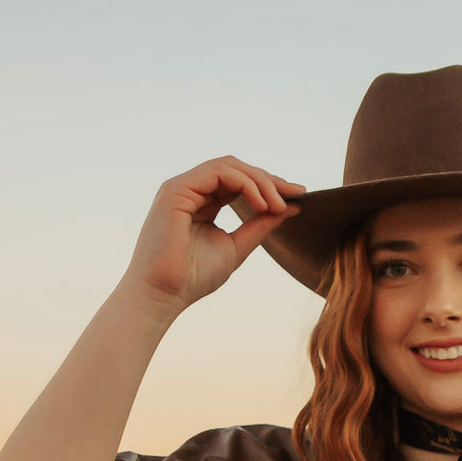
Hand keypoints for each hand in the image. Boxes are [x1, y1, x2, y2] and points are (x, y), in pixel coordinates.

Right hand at [121, 157, 305, 315]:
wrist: (163, 294)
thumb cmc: (193, 277)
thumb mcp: (237, 246)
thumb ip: (260, 225)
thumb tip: (292, 207)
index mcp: (202, 202)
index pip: (239, 182)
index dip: (268, 185)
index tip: (298, 196)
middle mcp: (190, 190)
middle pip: (236, 168)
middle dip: (268, 180)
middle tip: (295, 195)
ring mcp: (181, 187)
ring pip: (229, 165)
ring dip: (260, 181)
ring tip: (278, 204)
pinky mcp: (176, 189)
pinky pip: (218, 172)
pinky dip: (245, 184)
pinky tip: (261, 204)